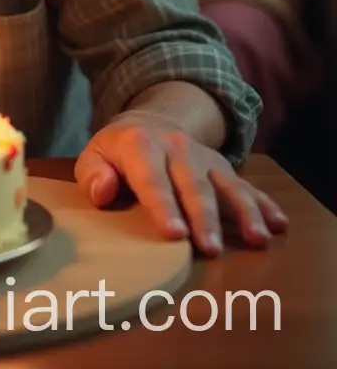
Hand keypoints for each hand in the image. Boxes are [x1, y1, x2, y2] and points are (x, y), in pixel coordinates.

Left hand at [74, 111, 287, 254]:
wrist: (149, 121)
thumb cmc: (118, 151)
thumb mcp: (95, 154)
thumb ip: (93, 174)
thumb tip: (102, 193)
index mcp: (141, 146)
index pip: (152, 180)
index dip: (163, 206)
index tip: (173, 233)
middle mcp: (177, 148)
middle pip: (193, 186)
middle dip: (203, 218)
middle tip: (209, 248)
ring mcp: (204, 157)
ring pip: (227, 185)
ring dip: (243, 212)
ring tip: (257, 238)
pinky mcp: (223, 167)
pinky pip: (247, 186)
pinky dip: (264, 204)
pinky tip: (278, 224)